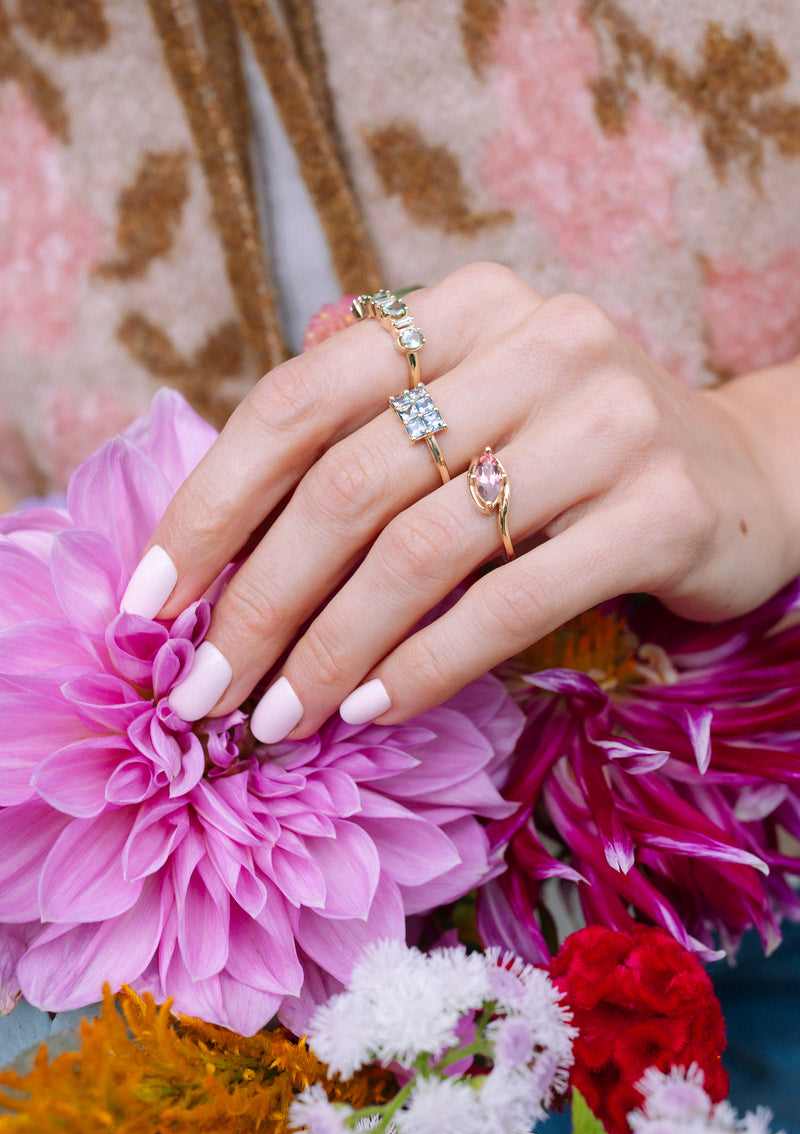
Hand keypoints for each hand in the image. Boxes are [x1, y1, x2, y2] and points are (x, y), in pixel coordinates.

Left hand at [120, 262, 799, 739]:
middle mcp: (538, 340)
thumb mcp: (469, 413)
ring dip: (331, 648)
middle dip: (258, 598)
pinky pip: (510, 601)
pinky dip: (425, 664)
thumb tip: (215, 507)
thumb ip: (361, 428)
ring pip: (424, 548)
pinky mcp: (662, 508)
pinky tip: (370, 707)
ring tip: (281, 716)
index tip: (148, 600)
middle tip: (204, 688)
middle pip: (350, 480)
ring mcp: (607, 420)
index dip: (209, 504)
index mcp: (466, 307)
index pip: (300, 399)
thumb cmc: (570, 459)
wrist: (740, 480)